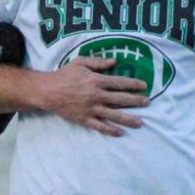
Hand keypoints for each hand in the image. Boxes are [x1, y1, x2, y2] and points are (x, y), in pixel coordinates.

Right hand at [34, 57, 148, 135]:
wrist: (47, 91)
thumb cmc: (64, 75)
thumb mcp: (80, 62)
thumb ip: (98, 62)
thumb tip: (115, 62)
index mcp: (96, 80)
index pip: (119, 82)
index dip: (133, 84)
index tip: (144, 86)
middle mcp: (96, 95)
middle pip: (120, 99)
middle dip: (136, 101)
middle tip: (147, 103)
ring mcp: (90, 109)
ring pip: (113, 115)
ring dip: (128, 119)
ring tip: (140, 122)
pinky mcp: (84, 119)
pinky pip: (99, 126)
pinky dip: (110, 130)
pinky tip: (120, 132)